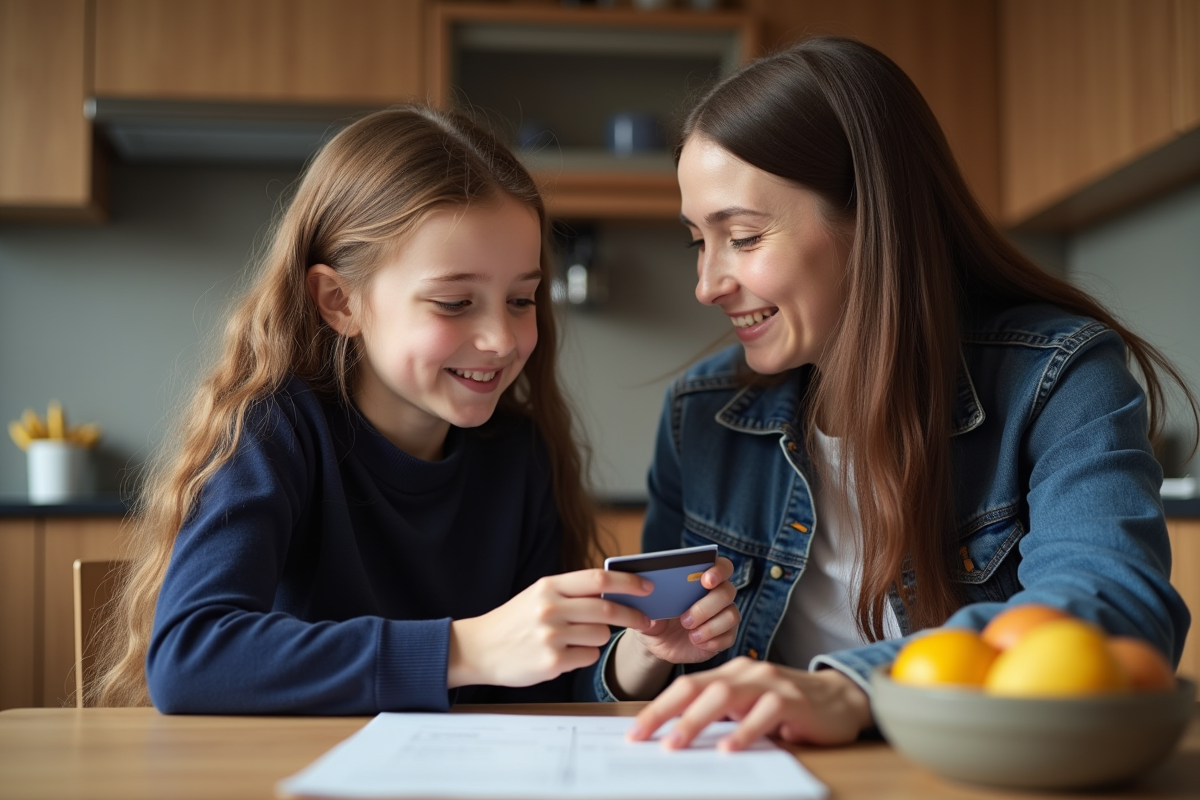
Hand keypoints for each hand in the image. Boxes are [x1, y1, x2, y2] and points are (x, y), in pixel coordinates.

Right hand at [449, 569, 651, 688]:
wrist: (479, 648)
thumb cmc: (514, 621)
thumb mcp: (539, 595)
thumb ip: (572, 592)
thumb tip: (615, 590)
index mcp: (549, 586)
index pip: (599, 579)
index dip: (628, 582)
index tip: (647, 587)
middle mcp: (550, 608)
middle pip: (607, 609)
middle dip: (633, 615)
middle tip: (645, 619)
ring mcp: (551, 636)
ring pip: (600, 635)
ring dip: (597, 637)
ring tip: (573, 638)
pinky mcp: (552, 662)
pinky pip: (588, 657)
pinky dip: (583, 656)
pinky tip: (562, 654)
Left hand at [626, 556, 739, 662]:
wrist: (660, 643)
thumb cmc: (655, 618)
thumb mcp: (645, 613)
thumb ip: (646, 608)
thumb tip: (651, 609)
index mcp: (701, 579)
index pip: (722, 566)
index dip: (718, 570)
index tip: (705, 580)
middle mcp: (717, 594)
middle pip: (728, 591)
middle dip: (706, 605)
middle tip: (685, 619)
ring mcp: (724, 615)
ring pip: (731, 615)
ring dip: (710, 626)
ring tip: (690, 634)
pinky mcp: (726, 636)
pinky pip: (729, 637)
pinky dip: (712, 641)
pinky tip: (697, 642)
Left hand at [627, 657, 872, 749]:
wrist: (843, 699)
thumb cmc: (791, 708)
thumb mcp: (751, 708)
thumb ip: (724, 717)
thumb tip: (679, 741)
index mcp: (731, 674)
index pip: (686, 688)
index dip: (658, 708)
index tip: (634, 732)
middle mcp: (746, 672)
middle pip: (696, 687)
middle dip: (664, 712)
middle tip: (640, 737)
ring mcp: (769, 682)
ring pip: (724, 695)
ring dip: (695, 721)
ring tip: (674, 745)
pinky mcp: (792, 698)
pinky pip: (763, 713)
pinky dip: (744, 731)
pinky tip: (729, 749)